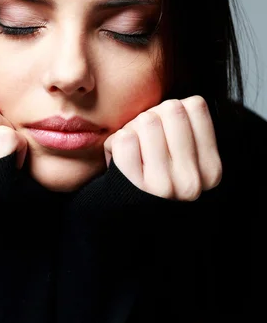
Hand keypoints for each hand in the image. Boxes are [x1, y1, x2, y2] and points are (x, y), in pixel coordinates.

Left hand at [103, 96, 221, 200]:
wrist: (120, 223)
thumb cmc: (148, 184)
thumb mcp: (181, 162)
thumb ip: (183, 132)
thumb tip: (177, 99)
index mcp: (211, 171)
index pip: (194, 106)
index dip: (171, 111)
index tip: (164, 135)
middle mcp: (193, 181)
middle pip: (169, 108)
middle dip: (150, 118)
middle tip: (143, 146)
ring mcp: (165, 187)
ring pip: (146, 120)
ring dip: (130, 131)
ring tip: (130, 155)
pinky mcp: (133, 188)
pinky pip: (123, 139)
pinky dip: (112, 144)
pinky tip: (116, 163)